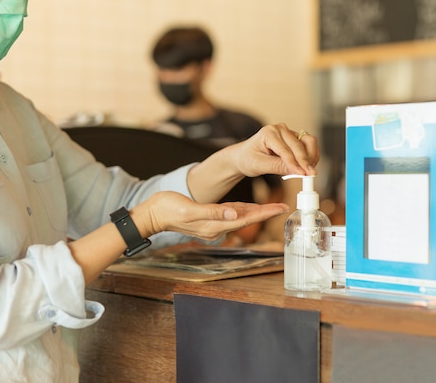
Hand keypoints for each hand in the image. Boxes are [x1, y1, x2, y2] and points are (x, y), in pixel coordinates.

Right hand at [143, 191, 288, 240]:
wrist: (151, 214)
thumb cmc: (167, 209)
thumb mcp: (189, 209)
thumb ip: (212, 212)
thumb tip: (233, 214)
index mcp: (213, 225)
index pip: (245, 219)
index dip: (264, 213)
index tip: (280, 208)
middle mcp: (216, 227)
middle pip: (247, 219)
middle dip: (266, 213)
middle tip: (284, 206)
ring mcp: (212, 225)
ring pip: (240, 217)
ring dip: (257, 212)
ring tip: (273, 206)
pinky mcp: (208, 219)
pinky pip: (230, 215)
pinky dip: (243, 210)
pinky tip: (251, 207)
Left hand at [230, 123, 318, 177]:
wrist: (245, 156)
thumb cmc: (248, 158)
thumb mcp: (258, 165)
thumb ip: (277, 167)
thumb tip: (296, 171)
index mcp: (269, 133)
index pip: (285, 150)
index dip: (295, 163)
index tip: (302, 174)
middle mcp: (280, 129)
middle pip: (299, 145)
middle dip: (305, 161)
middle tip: (310, 175)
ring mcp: (289, 133)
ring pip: (308, 142)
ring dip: (312, 156)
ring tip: (309, 171)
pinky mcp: (295, 138)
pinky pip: (308, 144)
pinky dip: (312, 155)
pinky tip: (309, 166)